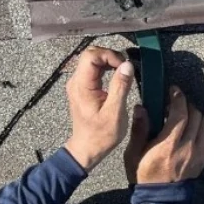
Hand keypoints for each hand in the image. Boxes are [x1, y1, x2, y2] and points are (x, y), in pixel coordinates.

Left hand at [63, 46, 134, 170]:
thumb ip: (121, 86)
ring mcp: (77, 84)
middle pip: (90, 54)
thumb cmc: (101, 135)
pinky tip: (117, 76)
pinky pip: (92, 69)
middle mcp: (76, 81)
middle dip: (110, 56)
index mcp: (82, 86)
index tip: (124, 66)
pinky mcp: (82, 88)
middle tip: (126, 67)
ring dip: (109, 61)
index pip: (91, 56)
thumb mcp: (115, 112)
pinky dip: (106, 68)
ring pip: (91, 60)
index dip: (109, 55)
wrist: (87, 148)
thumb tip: (127, 65)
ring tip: (124, 71)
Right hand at [124, 86, 203, 183]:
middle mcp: (187, 147)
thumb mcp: (134, 153)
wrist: (161, 199)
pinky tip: (193, 129)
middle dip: (186, 105)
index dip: (178, 97)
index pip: (180, 113)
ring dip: (196, 115)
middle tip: (176, 105)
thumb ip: (139, 129)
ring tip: (184, 117)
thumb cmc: (144, 175)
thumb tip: (141, 108)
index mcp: (168, 144)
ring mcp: (199, 153)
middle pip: (195, 114)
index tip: (173, 90)